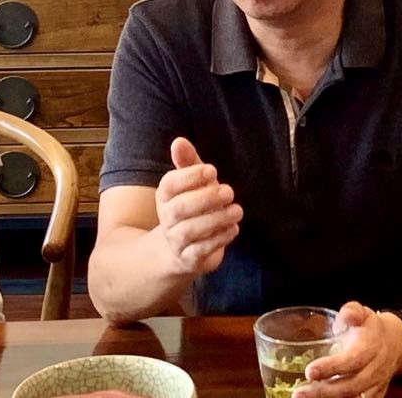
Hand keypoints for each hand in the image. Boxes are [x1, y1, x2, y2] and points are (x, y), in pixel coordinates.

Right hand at [155, 137, 242, 276]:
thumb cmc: (192, 207)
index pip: (169, 184)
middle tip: (229, 191)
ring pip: (190, 230)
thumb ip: (188, 162)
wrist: (182, 250)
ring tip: (237, 210)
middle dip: (206, 198)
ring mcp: (176, 241)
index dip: (190, 176)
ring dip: (216, 219)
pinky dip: (219, 239)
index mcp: (164, 196)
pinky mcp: (189, 259)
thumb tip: (179, 141)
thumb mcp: (192, 183)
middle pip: (179, 208)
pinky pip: (201, 250)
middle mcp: (166, 219)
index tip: (212, 171)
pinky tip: (233, 228)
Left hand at [299, 303, 401, 397]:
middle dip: (323, 392)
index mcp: (370, 347)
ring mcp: (375, 386)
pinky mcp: (374, 396)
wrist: (396, 344)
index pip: (352, 360)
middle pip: (350, 386)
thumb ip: (352, 311)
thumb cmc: (371, 328)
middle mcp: (374, 370)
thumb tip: (346, 316)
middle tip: (298, 393)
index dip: (331, 367)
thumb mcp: (362, 312)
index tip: (309, 371)